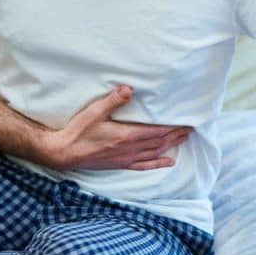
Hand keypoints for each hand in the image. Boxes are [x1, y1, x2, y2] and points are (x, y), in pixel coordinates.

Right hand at [50, 86, 191, 170]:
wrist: (64, 153)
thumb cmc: (78, 131)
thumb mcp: (95, 112)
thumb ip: (113, 100)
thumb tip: (129, 89)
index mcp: (127, 135)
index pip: (157, 131)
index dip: (173, 127)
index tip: (186, 122)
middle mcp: (130, 149)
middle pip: (160, 142)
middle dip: (176, 135)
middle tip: (191, 129)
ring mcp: (126, 158)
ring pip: (155, 153)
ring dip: (170, 146)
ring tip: (184, 140)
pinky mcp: (120, 164)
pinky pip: (144, 166)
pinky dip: (158, 163)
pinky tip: (168, 162)